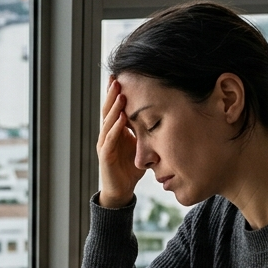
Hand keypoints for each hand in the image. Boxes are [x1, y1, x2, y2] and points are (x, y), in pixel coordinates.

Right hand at [97, 77, 144, 207]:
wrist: (121, 190)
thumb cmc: (130, 168)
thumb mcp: (141, 146)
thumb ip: (145, 133)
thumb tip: (162, 118)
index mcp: (115, 130)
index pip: (114, 108)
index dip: (115, 93)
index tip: (120, 77)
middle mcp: (107, 134)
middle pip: (108, 110)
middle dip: (111, 94)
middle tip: (116, 78)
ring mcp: (104, 144)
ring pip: (107, 122)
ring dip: (113, 108)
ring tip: (119, 94)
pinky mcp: (105, 156)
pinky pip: (109, 140)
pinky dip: (115, 128)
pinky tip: (121, 119)